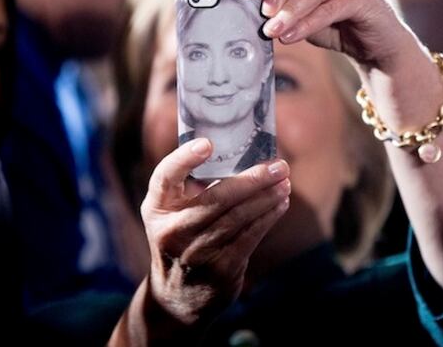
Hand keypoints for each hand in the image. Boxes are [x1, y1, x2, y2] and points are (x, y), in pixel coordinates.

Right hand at [142, 138, 289, 328]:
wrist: (176, 298)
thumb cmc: (180, 239)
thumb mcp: (171, 214)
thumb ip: (193, 188)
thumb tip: (245, 156)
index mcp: (157, 208)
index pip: (165, 177)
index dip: (184, 159)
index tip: (207, 144)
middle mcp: (172, 231)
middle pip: (216, 198)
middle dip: (252, 179)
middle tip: (277, 165)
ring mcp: (195, 253)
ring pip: (237, 218)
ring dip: (266, 197)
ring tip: (284, 181)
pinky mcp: (219, 271)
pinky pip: (249, 237)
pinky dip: (268, 218)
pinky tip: (280, 204)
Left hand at [241, 0, 420, 68]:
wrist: (370, 45)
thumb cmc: (331, 21)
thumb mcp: (298, 8)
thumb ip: (278, 1)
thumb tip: (250, 2)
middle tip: (265, 9)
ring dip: (291, 10)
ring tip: (273, 30)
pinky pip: (332, 7)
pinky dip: (308, 22)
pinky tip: (291, 36)